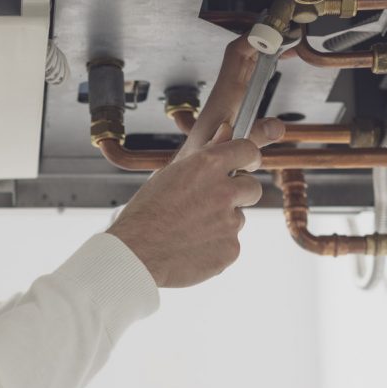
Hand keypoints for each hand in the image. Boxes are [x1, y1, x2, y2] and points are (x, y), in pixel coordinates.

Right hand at [106, 37, 285, 287]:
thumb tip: (226, 132)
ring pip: (237, 219)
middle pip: (252, 187)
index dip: (247, 157)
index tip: (245, 163)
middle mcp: (224, 191)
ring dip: (220, 223)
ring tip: (189, 231)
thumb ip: (204, 155)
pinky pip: (230, 245)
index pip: (248, 150)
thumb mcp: (169, 175)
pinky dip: (215, 247)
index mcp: (207, 166)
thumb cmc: (144, 215)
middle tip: (209, 204)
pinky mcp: (231, 250)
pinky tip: (190, 247)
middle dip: (237, 194)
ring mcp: (231, 222)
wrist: (135, 255)